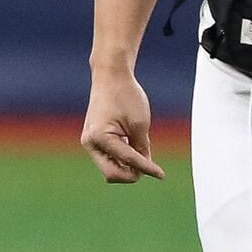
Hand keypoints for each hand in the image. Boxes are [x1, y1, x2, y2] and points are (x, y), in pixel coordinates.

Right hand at [81, 69, 165, 183]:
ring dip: (126, 167)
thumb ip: (141, 148)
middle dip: (131, 174)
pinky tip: (134, 149)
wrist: (111, 76)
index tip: (161, 175)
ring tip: (143, 154)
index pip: (127, 160)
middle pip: (112, 173)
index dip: (146, 168)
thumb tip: (144, 168)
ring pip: (109, 167)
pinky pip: (108, 158)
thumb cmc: (125, 95)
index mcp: (100, 137)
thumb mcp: (140, 124)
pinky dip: (121, 159)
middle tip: (150, 169)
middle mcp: (90, 142)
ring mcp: (90, 142)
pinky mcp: (94, 139)